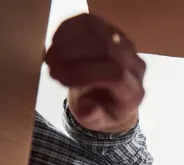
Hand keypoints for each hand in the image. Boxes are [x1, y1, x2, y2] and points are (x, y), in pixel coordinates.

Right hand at [45, 14, 145, 131]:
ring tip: (50, 56)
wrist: (110, 98)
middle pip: (106, 48)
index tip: (59, 78)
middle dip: (72, 55)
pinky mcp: (111, 32)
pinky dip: (68, 30)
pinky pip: (91, 23)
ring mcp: (124, 45)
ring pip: (98, 31)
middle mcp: (134, 65)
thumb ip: (93, 117)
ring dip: (68, 41)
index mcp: (133, 91)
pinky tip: (55, 44)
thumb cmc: (103, 111)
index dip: (84, 72)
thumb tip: (88, 108)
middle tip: (49, 65)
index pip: (115, 73)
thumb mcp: (97, 123)